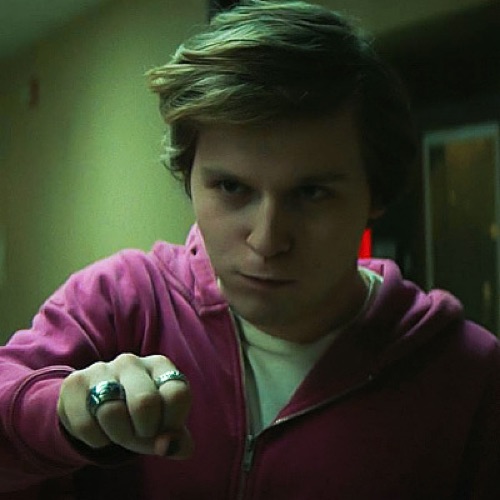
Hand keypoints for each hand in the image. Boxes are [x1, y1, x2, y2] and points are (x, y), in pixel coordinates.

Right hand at [57, 353, 192, 457]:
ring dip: (119, 436)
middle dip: (144, 431)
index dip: (173, 422)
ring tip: (120, 433)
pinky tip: (100, 432)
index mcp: (160, 366)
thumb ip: (176, 439)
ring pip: (112, 412)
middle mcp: (132, 361)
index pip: (176, 394)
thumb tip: (167, 446)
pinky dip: (96, 440)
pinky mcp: (75, 383)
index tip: (165, 430)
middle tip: (140, 434)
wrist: (97, 408)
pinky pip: (85, 424)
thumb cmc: (141, 417)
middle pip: (144, 402)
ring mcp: (101, 369)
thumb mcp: (163, 425)